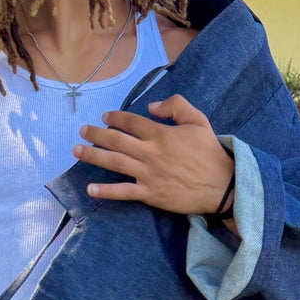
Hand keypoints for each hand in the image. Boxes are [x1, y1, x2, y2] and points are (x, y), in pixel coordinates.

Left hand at [73, 95, 235, 221]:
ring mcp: (148, 174)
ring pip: (114, 163)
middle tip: (82, 131)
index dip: (115, 117)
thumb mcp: (198, 120)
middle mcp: (150, 153)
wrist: (222, 185)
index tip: (105, 116)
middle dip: (96, 134)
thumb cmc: (210, 152)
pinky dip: (106, 191)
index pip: (131, 122)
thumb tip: (152, 106)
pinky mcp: (150, 193)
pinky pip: (124, 192)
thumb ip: (176, 106)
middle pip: (116, 140)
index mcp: (161, 134)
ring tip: (77, 151)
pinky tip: (90, 188)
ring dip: (93, 156)